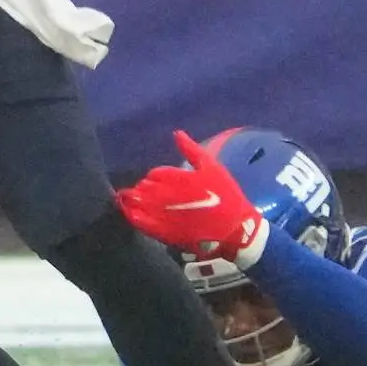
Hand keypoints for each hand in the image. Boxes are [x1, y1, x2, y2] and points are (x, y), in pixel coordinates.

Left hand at [116, 130, 268, 268]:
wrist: (235, 229)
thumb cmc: (226, 196)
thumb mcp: (213, 167)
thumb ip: (192, 150)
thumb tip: (177, 133)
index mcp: (179, 178)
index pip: (156, 174)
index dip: (156, 177)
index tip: (161, 181)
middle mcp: (167, 195)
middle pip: (145, 187)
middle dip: (146, 188)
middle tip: (151, 192)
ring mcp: (164, 214)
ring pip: (139, 203)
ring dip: (136, 200)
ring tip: (140, 201)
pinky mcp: (163, 232)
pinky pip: (140, 221)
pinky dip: (132, 215)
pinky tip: (131, 212)